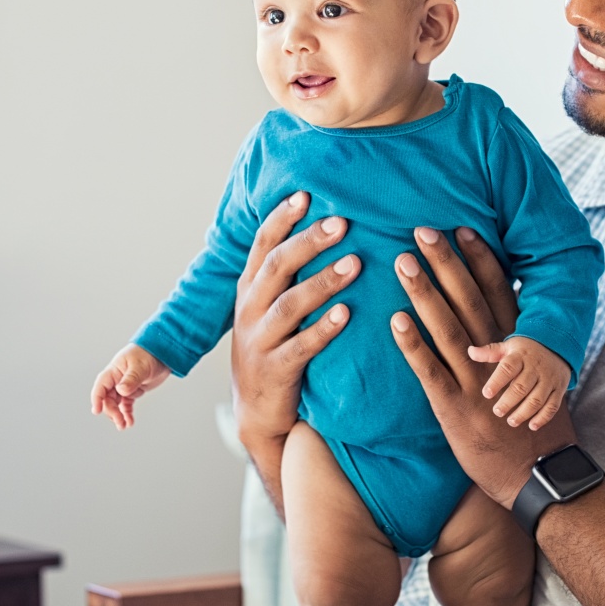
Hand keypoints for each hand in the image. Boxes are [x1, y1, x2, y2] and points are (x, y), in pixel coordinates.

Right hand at [91, 344, 170, 429]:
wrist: (164, 351)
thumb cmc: (149, 353)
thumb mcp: (140, 366)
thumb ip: (131, 379)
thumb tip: (121, 391)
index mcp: (114, 371)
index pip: (101, 386)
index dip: (97, 399)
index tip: (97, 411)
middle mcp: (117, 380)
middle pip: (108, 399)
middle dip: (112, 411)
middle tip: (119, 421)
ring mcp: (125, 386)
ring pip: (116, 404)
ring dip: (118, 415)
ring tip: (123, 426)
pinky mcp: (134, 390)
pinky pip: (126, 404)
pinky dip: (127, 413)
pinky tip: (129, 421)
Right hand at [231, 191, 360, 447]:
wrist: (257, 411)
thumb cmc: (276, 345)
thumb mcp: (272, 305)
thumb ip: (289, 271)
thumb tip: (328, 223)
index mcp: (250, 287)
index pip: (263, 244)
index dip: (282, 218)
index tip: (306, 194)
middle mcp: (250, 309)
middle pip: (277, 267)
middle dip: (308, 242)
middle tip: (342, 223)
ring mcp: (259, 340)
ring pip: (289, 305)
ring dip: (322, 282)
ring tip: (354, 264)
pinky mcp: (274, 371)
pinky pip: (300, 347)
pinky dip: (323, 329)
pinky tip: (346, 314)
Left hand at [391, 226, 575, 508]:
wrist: (536, 475)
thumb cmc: (532, 422)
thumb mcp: (534, 376)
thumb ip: (516, 343)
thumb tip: (505, 309)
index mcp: (516, 346)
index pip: (498, 292)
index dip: (480, 259)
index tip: (463, 227)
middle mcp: (496, 358)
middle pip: (469, 300)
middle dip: (447, 263)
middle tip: (424, 230)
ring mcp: (475, 382)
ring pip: (448, 329)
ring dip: (425, 293)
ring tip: (403, 263)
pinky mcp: (454, 408)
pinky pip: (430, 371)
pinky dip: (413, 344)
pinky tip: (395, 320)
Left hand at [470, 336, 570, 429]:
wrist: (557, 345)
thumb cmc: (526, 350)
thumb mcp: (509, 347)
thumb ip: (490, 352)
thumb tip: (469, 352)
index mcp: (520, 356)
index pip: (508, 368)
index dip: (497, 382)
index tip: (486, 394)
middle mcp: (536, 368)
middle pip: (522, 387)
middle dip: (508, 401)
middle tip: (497, 412)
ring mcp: (549, 379)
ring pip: (537, 399)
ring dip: (524, 412)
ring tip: (511, 421)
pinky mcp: (559, 389)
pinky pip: (553, 405)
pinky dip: (543, 418)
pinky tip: (532, 426)